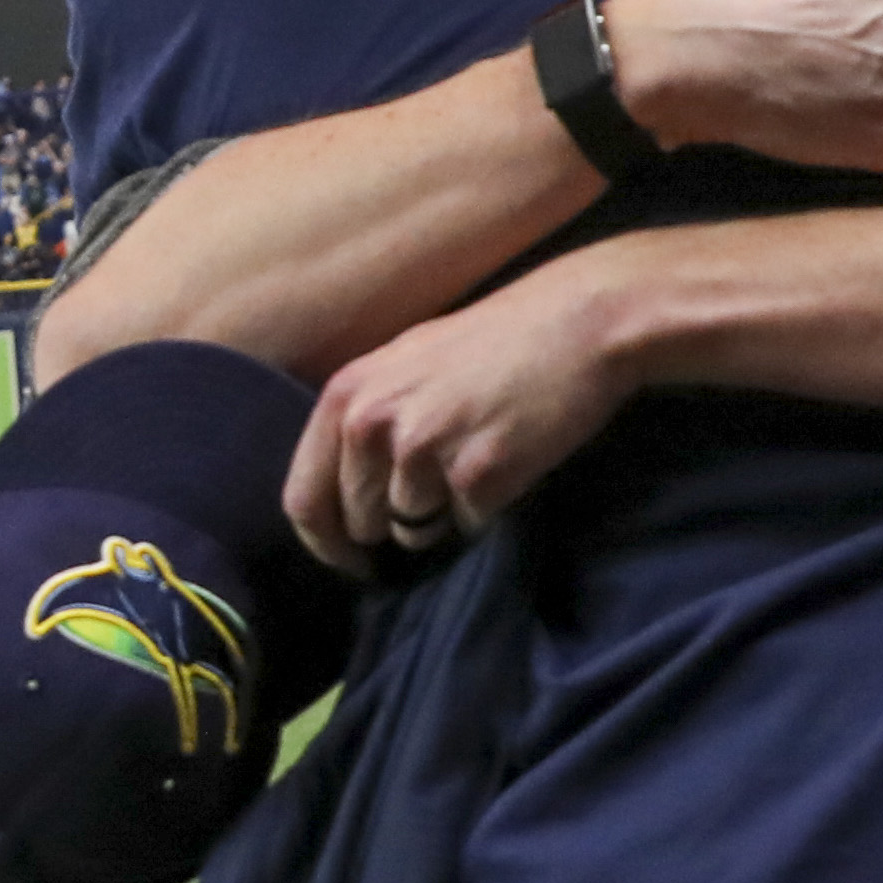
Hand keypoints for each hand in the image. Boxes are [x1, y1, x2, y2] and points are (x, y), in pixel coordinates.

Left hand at [285, 253, 624, 573]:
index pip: (303, 499)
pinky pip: (466, 525)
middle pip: (361, 522)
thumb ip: (363, 421)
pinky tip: (509, 459)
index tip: (351, 560)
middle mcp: (372, 422)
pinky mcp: (475, 474)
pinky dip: (487, 507)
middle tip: (440, 486)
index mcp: (346, 394)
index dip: (325, 543)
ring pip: (414, 529)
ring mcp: (422, 449)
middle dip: (395, 522)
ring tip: (478, 455)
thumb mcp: (403, 364)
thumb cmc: (493, 343)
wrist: (579, 321)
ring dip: (444, 513)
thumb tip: (340, 498)